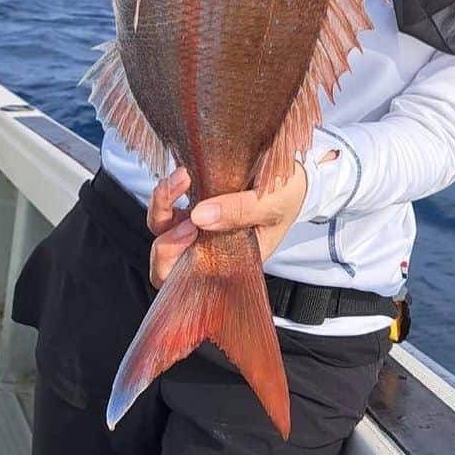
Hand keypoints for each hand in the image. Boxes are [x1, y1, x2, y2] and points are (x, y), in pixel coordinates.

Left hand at [145, 159, 312, 289]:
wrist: (294, 175)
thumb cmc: (288, 196)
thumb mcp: (273, 203)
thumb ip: (240, 211)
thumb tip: (198, 215)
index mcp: (231, 261)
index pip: (188, 280)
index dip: (176, 261)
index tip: (191, 230)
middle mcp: (209, 247)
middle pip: (166, 259)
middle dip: (164, 239)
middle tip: (183, 212)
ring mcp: (198, 225)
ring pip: (161, 228)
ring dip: (161, 204)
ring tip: (182, 178)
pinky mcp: (194, 202)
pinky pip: (167, 204)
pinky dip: (168, 190)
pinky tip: (183, 174)